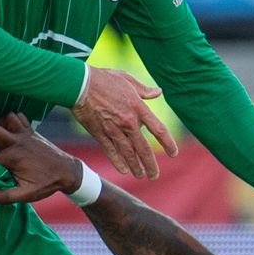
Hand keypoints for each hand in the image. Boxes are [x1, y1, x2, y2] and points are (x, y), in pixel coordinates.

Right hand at [0, 112, 83, 204]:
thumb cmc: (47, 183)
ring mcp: (25, 134)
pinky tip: (12, 131)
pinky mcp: (32, 130)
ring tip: (1, 138)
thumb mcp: (27, 193)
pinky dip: (13, 120)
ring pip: (6, 117)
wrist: (68, 172)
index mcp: (13, 157)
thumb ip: (8, 196)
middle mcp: (17, 142)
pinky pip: (19, 116)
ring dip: (1, 125)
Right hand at [73, 66, 178, 180]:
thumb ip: (144, 90)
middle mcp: (128, 122)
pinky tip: (124, 170)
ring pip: (128, 153)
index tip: (173, 153)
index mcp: (138, 108)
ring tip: (141, 176)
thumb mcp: (127, 79)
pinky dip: (118, 162)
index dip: (168, 143)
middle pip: (143, 148)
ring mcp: (113, 129)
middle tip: (154, 175)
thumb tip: (158, 92)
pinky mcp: (99, 133)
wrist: (79, 83)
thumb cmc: (104, 78)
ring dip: (136, 166)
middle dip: (150, 164)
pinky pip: (111, 151)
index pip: (158, 130)